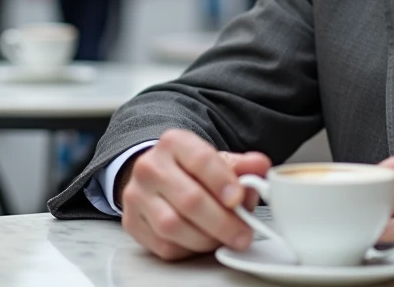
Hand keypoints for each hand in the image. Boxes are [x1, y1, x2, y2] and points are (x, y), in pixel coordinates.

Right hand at [119, 129, 270, 260]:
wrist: (157, 176)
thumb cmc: (191, 170)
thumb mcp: (217, 161)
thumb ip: (242, 166)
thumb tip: (261, 167)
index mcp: (174, 143)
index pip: (200, 160)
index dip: (222, 181)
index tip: (239, 198)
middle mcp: (150, 166)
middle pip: (189, 199)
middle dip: (222, 222)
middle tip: (242, 233)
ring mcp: (136, 195)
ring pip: (173, 226)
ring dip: (206, 239)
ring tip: (223, 238)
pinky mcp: (132, 222)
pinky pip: (163, 245)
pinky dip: (188, 249)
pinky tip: (201, 241)